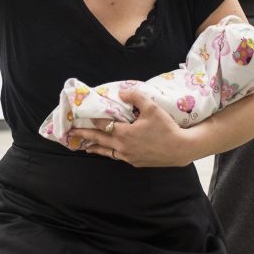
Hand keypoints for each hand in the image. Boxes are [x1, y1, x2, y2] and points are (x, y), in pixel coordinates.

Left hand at [71, 87, 191, 167]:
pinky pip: (118, 157)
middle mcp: (122, 146)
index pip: (103, 124)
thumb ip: (135, 96)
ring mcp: (128, 156)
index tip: (81, 117)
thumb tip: (122, 91)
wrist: (181, 148)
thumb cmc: (166, 127)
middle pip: (99, 139)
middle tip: (72, 133)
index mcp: (124, 133)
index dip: (92, 119)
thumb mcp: (152, 107)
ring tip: (85, 147)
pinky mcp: (135, 162)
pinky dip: (109, 153)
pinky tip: (109, 152)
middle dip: (85, 135)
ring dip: (95, 148)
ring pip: (106, 151)